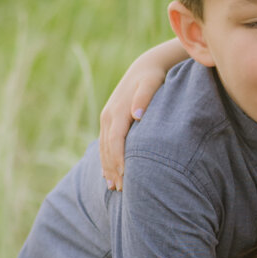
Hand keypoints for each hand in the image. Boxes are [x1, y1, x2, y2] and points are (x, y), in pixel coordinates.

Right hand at [99, 42, 180, 189]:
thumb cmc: (153, 78)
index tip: (124, 176)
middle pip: (107, 148)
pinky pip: (104, 144)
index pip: (115, 141)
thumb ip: (144, 98)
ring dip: (107, 167)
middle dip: (112, 169)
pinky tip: (109, 173)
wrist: (145, 67)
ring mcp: (106, 118)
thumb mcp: (151, 84)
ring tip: (114, 187)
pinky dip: (105, 159)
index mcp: (117, 112)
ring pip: (103, 148)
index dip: (118, 159)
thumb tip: (136, 115)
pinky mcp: (109, 120)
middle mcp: (108, 116)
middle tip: (121, 190)